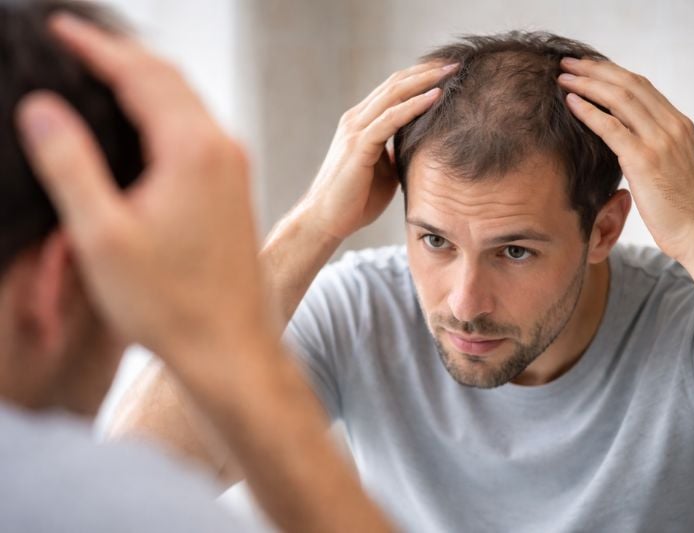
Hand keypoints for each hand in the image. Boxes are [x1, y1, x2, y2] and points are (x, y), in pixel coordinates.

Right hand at [16, 14, 268, 376]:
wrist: (230, 343)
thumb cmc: (170, 303)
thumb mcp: (102, 237)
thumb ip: (69, 165)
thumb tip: (42, 107)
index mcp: (193, 151)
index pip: (140, 74)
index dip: (95, 47)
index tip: (60, 29)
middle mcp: (223, 149)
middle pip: (169, 78)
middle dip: (121, 54)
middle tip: (77, 42)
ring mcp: (235, 168)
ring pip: (187, 102)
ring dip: (145, 80)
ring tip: (102, 71)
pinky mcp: (236, 187)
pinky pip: (198, 129)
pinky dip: (165, 111)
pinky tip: (142, 123)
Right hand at [298, 61, 456, 239]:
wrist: (326, 221)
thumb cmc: (353, 201)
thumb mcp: (383, 173)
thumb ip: (396, 155)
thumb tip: (418, 151)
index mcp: (361, 124)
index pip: (393, 90)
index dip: (419, 78)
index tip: (447, 73)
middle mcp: (356, 120)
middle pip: (395, 84)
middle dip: (426, 72)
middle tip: (455, 64)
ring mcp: (355, 131)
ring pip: (393, 94)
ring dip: (424, 81)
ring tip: (451, 72)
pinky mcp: (358, 146)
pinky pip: (391, 119)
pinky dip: (414, 106)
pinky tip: (435, 97)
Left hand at [557, 57, 693, 262]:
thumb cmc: (686, 212)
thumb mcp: (674, 171)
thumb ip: (656, 152)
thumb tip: (629, 148)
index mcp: (681, 126)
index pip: (643, 87)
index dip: (613, 74)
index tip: (589, 69)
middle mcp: (673, 127)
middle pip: (629, 84)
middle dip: (596, 70)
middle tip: (569, 63)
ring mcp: (660, 141)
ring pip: (619, 98)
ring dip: (588, 84)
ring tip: (564, 77)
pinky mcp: (645, 160)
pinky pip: (611, 127)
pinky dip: (589, 111)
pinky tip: (571, 102)